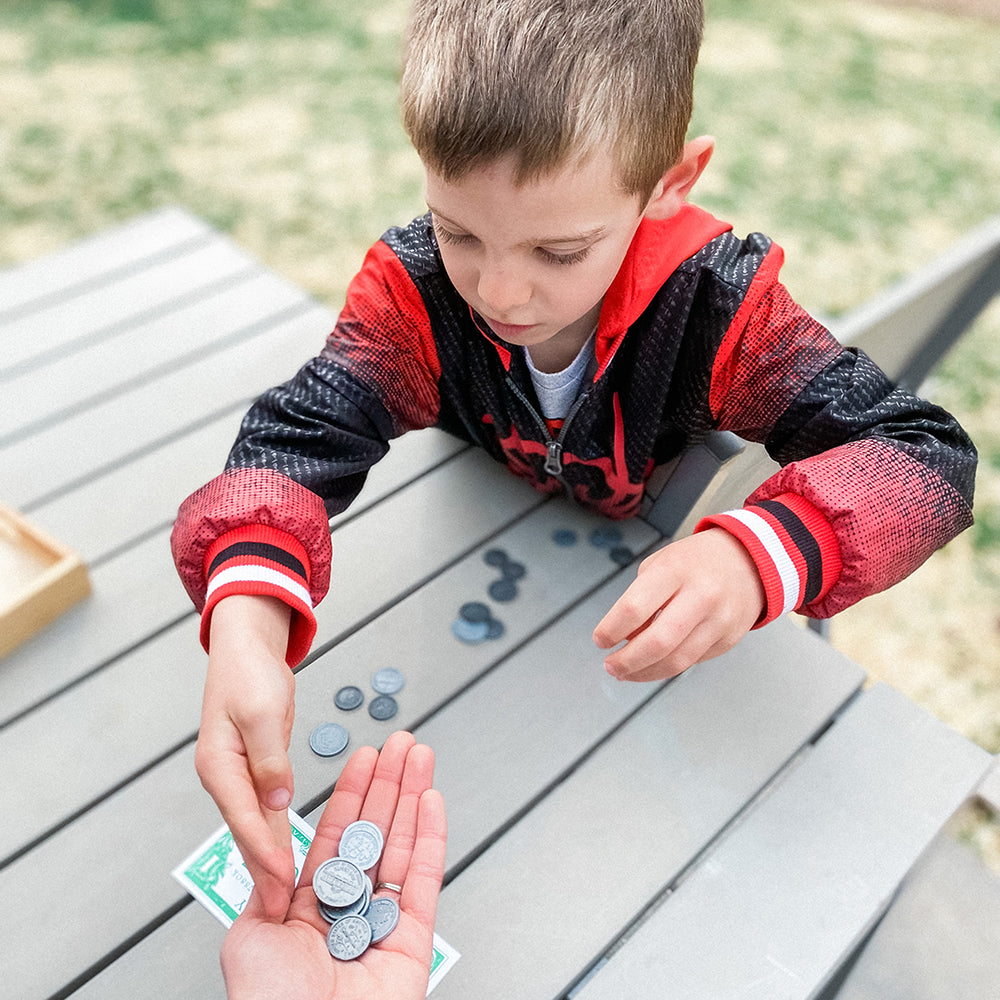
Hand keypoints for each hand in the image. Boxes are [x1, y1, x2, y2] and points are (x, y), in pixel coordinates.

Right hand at [196, 595, 296, 919]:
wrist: (247, 646)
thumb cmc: (249, 672)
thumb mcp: (263, 712)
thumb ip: (269, 760)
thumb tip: (277, 801)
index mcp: (219, 766)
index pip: (244, 819)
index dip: (263, 853)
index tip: (280, 881)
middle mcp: (223, 776)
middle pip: (246, 831)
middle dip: (262, 870)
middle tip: (279, 908)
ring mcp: (237, 774)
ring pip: (255, 824)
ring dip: (269, 856)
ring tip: (282, 895)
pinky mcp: (255, 767)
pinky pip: (265, 807)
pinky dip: (275, 832)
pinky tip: (285, 852)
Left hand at [220, 732, 446, 999]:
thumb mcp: (250, 936)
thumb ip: (267, 889)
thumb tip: (275, 858)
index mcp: (309, 909)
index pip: (336, 836)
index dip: (352, 794)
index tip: (365, 759)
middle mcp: (348, 911)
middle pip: (375, 831)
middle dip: (389, 784)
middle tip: (402, 744)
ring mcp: (383, 922)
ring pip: (403, 845)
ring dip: (413, 796)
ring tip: (421, 756)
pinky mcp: (414, 938)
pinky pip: (425, 878)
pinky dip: (431, 836)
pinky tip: (431, 800)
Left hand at [593, 528, 764, 681]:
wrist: (750, 560)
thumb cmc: (696, 561)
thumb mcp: (661, 564)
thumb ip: (640, 598)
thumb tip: (624, 640)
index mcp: (675, 569)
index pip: (634, 607)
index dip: (610, 629)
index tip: (600, 640)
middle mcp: (701, 595)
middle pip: (657, 642)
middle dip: (627, 661)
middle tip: (610, 665)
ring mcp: (719, 620)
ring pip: (676, 661)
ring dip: (644, 673)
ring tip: (626, 672)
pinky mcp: (729, 639)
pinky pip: (692, 662)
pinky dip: (667, 668)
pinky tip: (653, 665)